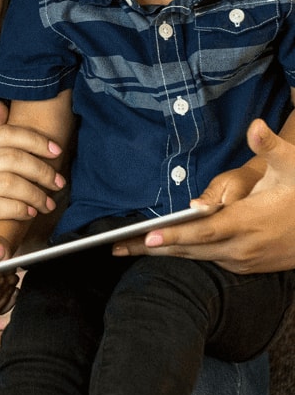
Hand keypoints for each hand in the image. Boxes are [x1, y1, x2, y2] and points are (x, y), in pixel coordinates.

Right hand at [0, 102, 64, 264]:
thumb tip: (2, 107)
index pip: (3, 133)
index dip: (34, 139)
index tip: (56, 150)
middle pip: (10, 158)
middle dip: (41, 169)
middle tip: (58, 182)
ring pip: (8, 183)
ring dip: (35, 193)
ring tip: (47, 203)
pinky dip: (20, 209)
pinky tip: (29, 213)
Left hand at [113, 119, 294, 273]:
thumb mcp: (290, 165)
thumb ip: (269, 146)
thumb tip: (256, 127)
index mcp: (247, 222)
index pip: (204, 231)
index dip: (175, 235)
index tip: (148, 237)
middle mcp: (244, 246)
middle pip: (192, 249)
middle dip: (154, 248)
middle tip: (117, 246)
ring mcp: (246, 260)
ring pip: (199, 258)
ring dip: (166, 253)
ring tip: (130, 249)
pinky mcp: (249, 266)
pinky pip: (211, 262)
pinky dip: (186, 256)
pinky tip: (165, 250)